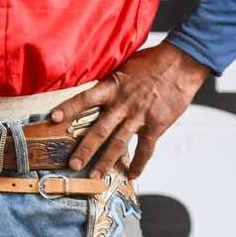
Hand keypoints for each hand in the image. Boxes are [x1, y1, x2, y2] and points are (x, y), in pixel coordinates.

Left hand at [47, 43, 210, 180]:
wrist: (182, 62)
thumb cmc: (154, 60)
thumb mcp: (126, 65)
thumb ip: (112, 81)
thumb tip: (98, 90)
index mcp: (113, 86)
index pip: (85, 98)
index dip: (69, 108)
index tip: (53, 118)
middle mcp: (123, 104)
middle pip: (99, 130)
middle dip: (84, 149)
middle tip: (72, 164)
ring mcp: (140, 116)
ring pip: (119, 143)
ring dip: (106, 161)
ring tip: (94, 175)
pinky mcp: (156, 125)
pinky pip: (145, 149)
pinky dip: (139, 164)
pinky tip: (132, 175)